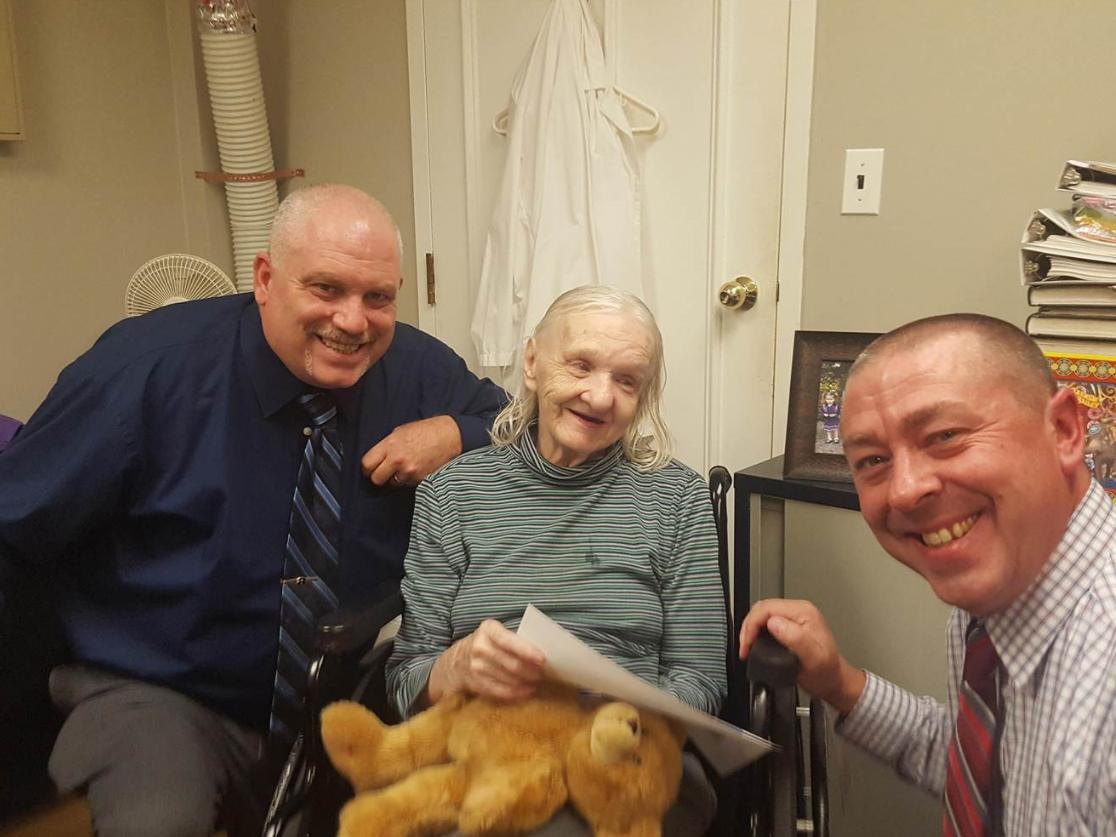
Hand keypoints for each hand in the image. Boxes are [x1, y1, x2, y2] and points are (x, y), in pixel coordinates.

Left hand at [361, 415, 461, 486]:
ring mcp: (409, 471)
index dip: (367, 468)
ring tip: (406, 466)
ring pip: (393, 484)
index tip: (371, 468)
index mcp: (389, 445)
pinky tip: (417, 468)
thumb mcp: (400, 432)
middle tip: (385, 472)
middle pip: (376, 479)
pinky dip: (410, 479)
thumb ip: (386, 446)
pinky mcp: (420, 479)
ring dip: (397, 478)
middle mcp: (397, 460)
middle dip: (379, 477)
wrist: (449, 436)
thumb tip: (377, 458)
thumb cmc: (425, 431)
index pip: (367, 464)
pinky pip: (407, 484)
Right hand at [426, 619, 545, 703]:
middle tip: (545, 674)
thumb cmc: (485, 644)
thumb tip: (545, 650)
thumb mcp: (495, 633)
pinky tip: (526, 691)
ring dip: (527, 683)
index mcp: (488, 630)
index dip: (527, 651)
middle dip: (532, 671)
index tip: (542, 660)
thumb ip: (514, 638)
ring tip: (537, 682)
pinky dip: (517, 693)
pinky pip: (501, 691)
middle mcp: (480, 647)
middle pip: (512, 664)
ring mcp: (476, 666)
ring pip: (509, 679)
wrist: (454, 661)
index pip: (509, 641)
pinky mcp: (475, 683)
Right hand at [739, 598, 865, 714]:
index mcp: (804, 612)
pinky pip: (765, 623)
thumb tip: (774, 624)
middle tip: (745, 647)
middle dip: (748, 627)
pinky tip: (754, 644)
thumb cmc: (826, 672)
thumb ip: (795, 638)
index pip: (767, 608)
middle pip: (762, 609)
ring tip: (747, 647)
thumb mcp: (813, 658)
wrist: (834, 681)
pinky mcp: (788, 626)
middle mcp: (798, 611)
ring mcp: (793, 618)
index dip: (753, 625)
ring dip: (750, 630)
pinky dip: (756, 633)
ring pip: (761, 615)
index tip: (748, 643)